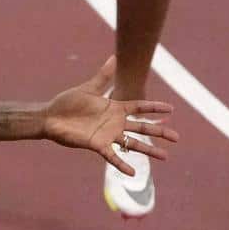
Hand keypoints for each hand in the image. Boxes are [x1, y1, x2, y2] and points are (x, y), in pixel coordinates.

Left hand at [44, 57, 178, 175]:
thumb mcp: (88, 88)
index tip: (171, 109)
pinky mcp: (97, 145)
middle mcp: (114, 123)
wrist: (51, 117)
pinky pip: (112, 156)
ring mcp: (107, 135)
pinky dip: (122, 164)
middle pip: (142, 128)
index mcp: (114, 108)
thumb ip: (103, 75)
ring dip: (148, 150)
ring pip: (132, 144)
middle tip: (177, 137)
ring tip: (165, 156)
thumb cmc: (68, 103)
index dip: (154, 108)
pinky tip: (133, 173)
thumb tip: (114, 57)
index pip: (139, 108)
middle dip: (160, 131)